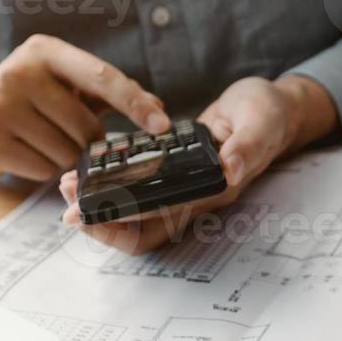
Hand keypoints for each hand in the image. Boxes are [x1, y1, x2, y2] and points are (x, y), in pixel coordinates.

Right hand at [0, 34, 169, 180]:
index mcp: (45, 51)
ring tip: (41, 141)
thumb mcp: (64, 85)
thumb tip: (158, 107)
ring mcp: (0, 106)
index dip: (135, 103)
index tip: (162, 125)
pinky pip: (43, 170)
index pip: (102, 77)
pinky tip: (24, 152)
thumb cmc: (28, 99)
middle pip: (86, 126)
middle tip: (68, 136)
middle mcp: (20, 72)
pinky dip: (43, 170)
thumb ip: (109, 93)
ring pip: (66, 152)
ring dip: (65, 158)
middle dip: (88, 142)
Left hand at [58, 75, 339, 254]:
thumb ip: (249, 144)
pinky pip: (138, 190)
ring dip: (100, 206)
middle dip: (101, 222)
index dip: (121, 223)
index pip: (160, 221)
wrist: (275, 110)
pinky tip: (88, 171)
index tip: (86, 214)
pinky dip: (111, 186)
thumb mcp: (263, 121)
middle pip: (141, 230)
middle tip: (67, 203)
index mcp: (212, 190)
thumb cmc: (269, 114)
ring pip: (135, 215)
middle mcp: (194, 196)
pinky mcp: (174, 172)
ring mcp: (183, 186)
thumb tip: (231, 169)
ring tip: (67, 186)